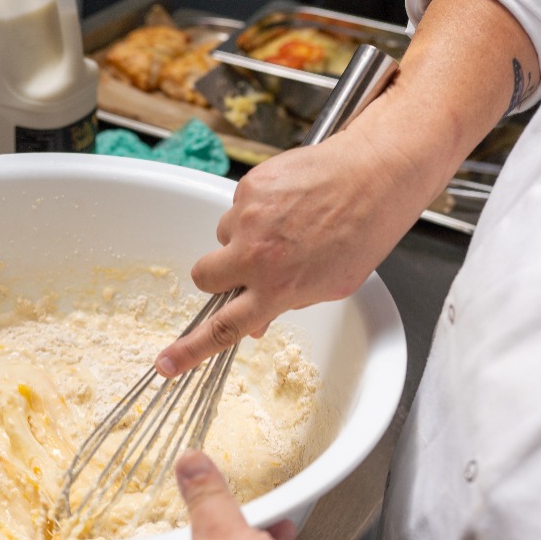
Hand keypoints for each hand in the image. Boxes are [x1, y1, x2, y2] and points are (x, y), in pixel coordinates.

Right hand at [155, 117, 427, 377]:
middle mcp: (257, 256)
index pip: (223, 328)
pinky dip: (258, 206)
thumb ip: (287, 302)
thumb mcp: (330, 286)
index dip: (189, 350)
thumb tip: (256, 321)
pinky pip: (239, 205)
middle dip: (217, 274)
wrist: (375, 175)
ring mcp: (248, 219)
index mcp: (278, 289)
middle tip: (244, 265)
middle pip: (204, 277)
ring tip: (287, 223)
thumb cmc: (362, 231)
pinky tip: (290, 201)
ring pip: (223, 236)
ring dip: (243, 235)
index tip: (165, 364)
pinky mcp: (249, 187)